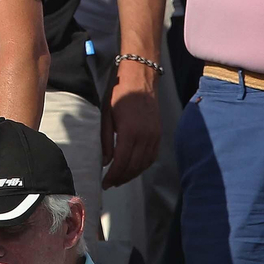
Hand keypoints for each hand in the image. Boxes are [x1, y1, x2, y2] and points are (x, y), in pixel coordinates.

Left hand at [101, 61, 159, 188]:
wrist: (140, 79)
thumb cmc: (118, 95)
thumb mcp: (106, 115)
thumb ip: (106, 140)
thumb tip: (105, 161)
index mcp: (130, 132)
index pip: (122, 162)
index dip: (113, 175)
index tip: (105, 183)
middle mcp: (145, 137)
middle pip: (134, 166)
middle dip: (121, 178)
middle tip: (110, 184)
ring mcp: (154, 136)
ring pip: (144, 164)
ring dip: (132, 174)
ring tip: (120, 179)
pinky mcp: (158, 134)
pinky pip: (152, 156)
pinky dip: (143, 166)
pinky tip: (134, 168)